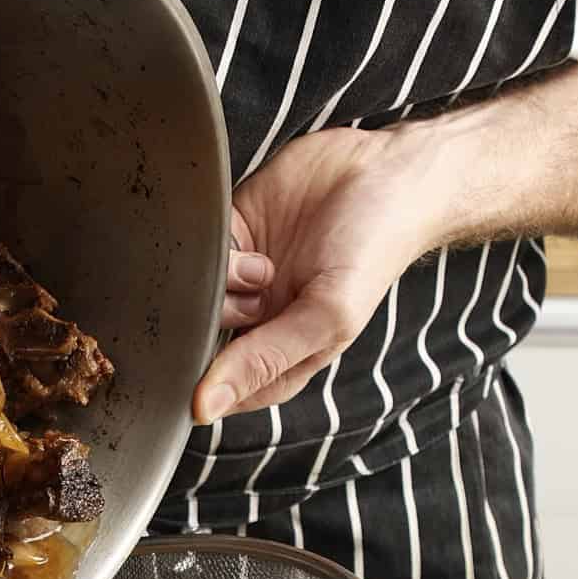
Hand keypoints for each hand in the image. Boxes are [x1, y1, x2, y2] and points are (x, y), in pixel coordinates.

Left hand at [194, 127, 446, 422]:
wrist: (386, 169)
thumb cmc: (371, 252)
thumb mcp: (327, 317)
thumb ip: (264, 361)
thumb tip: (203, 410)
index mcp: (280, 359)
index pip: (222, 392)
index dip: (206, 384)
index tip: (203, 367)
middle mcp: (254, 323)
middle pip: (198, 343)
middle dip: (211, 326)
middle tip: (251, 305)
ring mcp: (239, 281)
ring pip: (191, 298)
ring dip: (218, 283)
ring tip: (262, 268)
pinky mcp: (229, 236)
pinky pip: (191, 254)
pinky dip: (211, 249)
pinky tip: (248, 239)